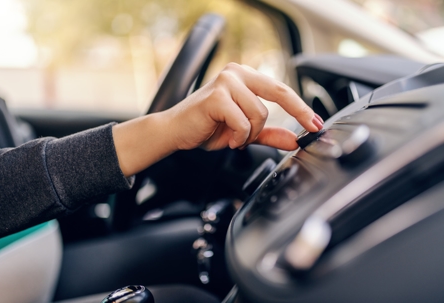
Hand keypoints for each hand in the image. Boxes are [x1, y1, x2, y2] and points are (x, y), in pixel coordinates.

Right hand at [113, 63, 322, 176]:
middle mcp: (236, 73)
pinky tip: (228, 138)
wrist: (176, 132)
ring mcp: (226, 82)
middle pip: (279, 92)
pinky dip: (239, 137)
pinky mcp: (217, 96)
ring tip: (235, 137)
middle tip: (311, 128)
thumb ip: (269, 134)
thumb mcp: (244, 133)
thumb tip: (295, 140)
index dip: (301, 107)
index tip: (316, 123)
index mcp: (244, 77)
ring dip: (251, 134)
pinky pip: (243, 122)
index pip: (280, 89)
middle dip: (299, 112)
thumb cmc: (206, 127)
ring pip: (260, 114)